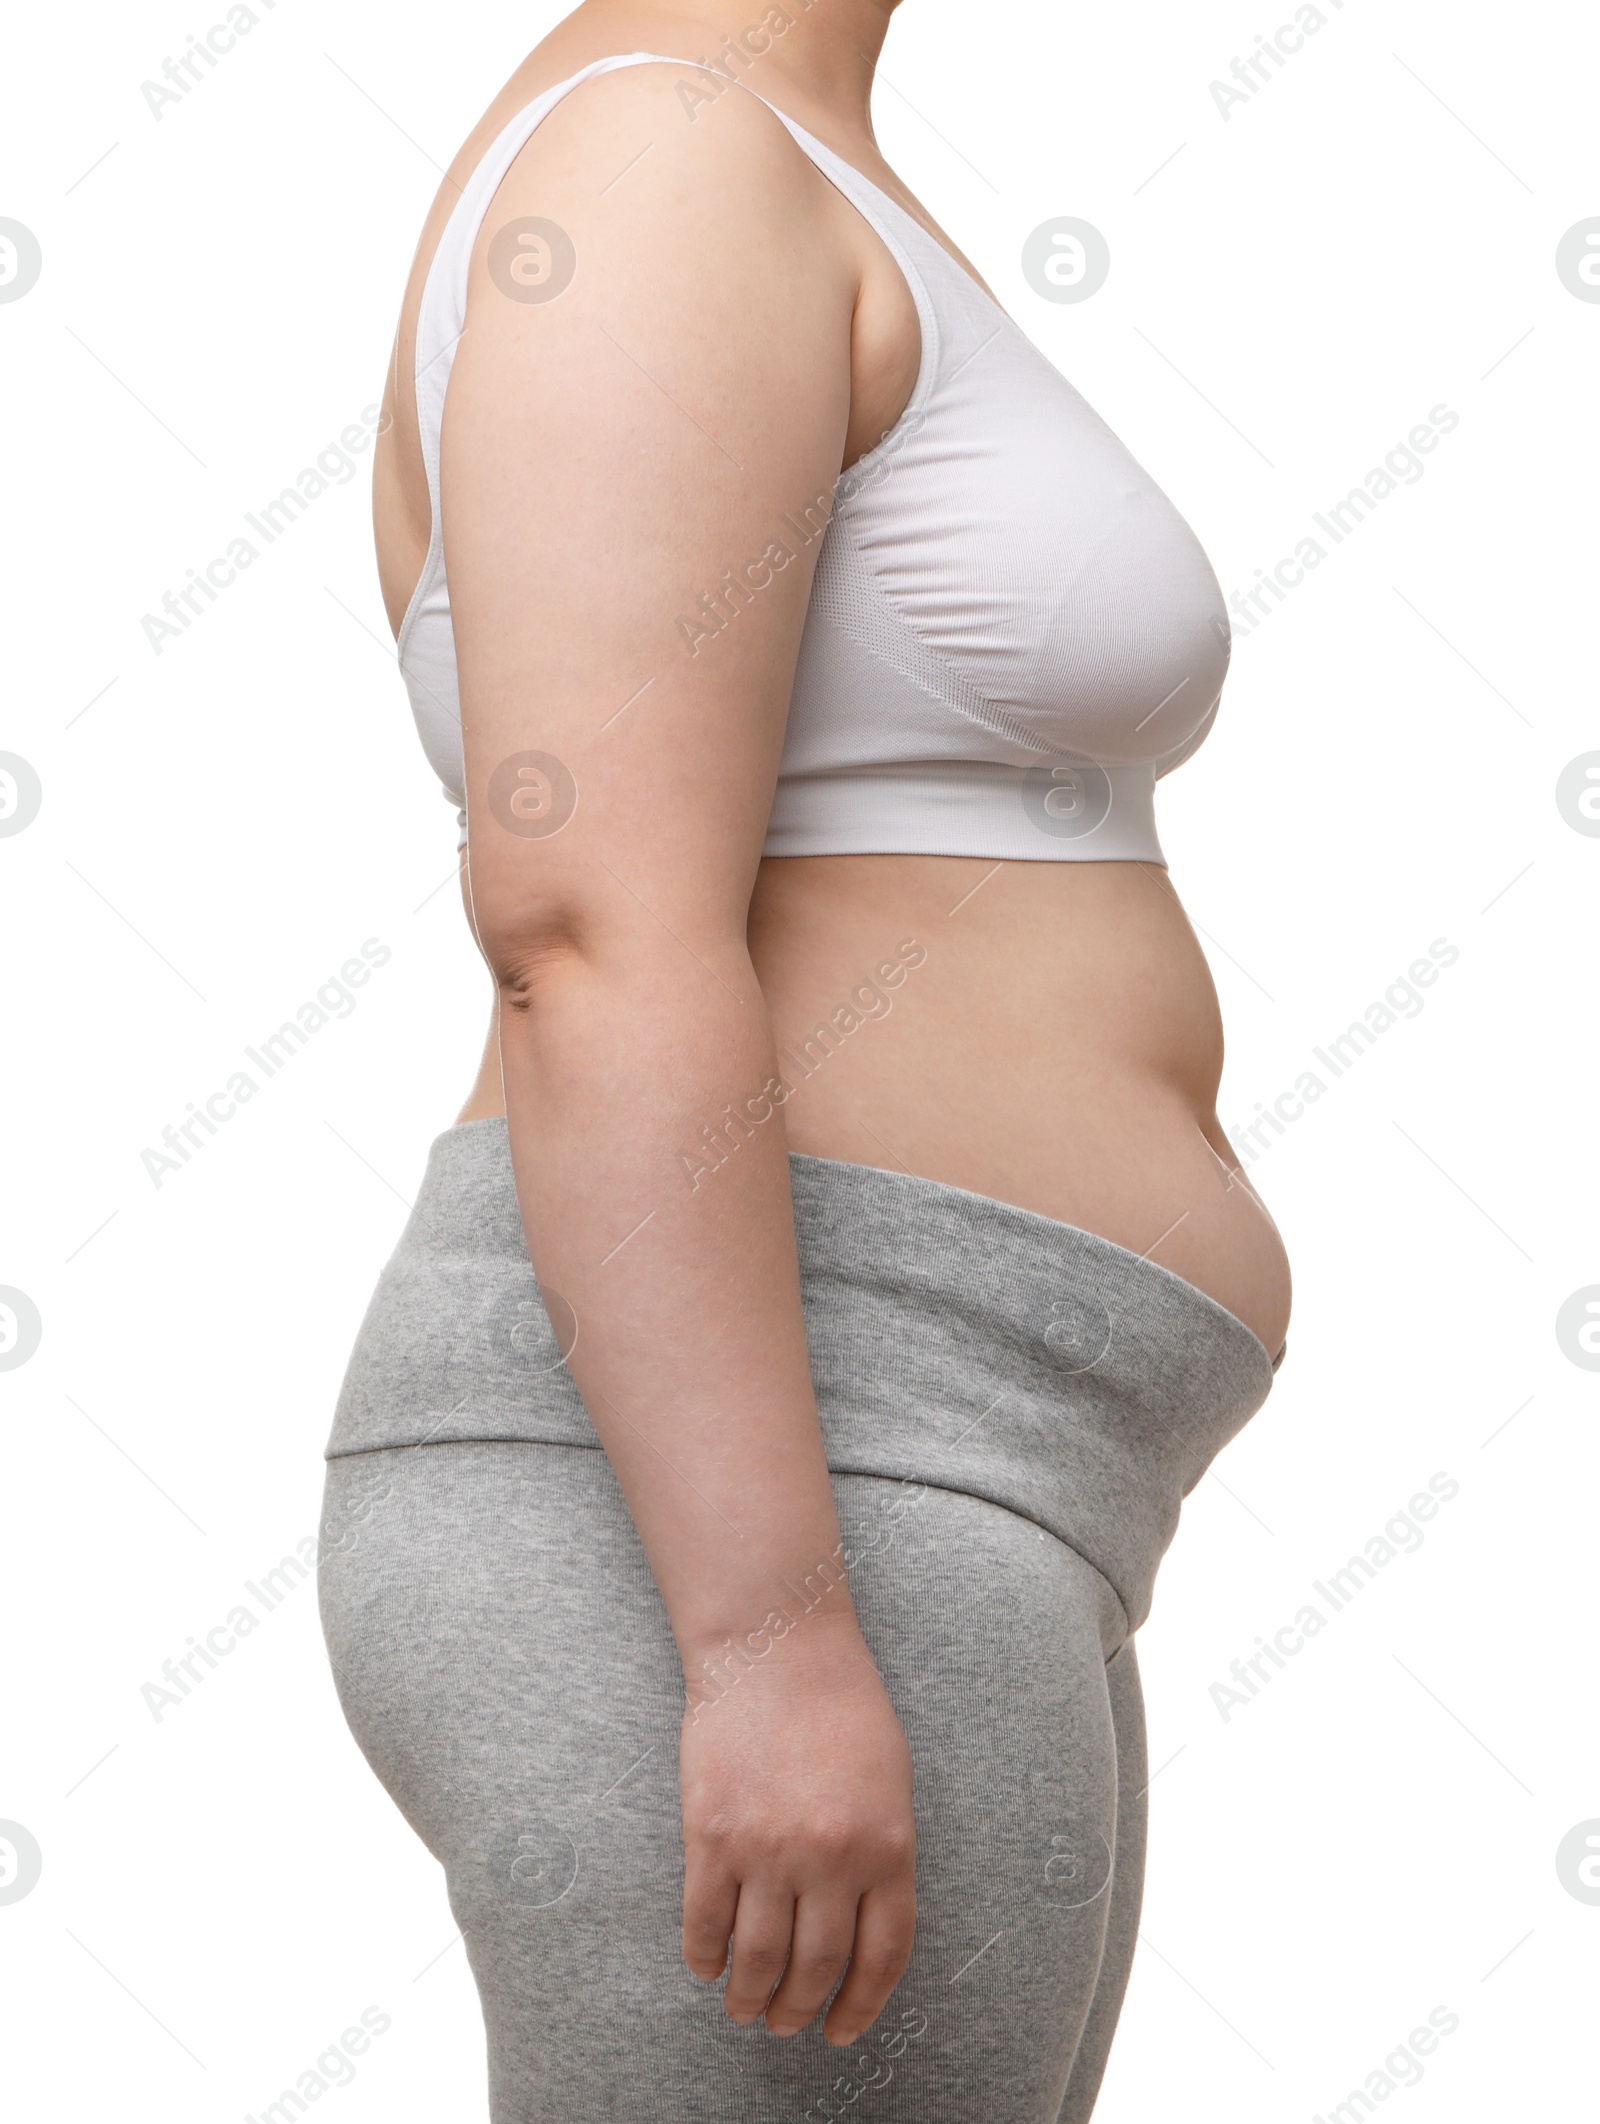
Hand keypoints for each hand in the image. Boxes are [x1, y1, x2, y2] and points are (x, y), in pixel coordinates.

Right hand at [678, 1614, 916, 2045]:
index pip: (882, 1957)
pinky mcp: (712, 1836)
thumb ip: (883, 1855)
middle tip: (785, 2023)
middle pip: (817, 1969)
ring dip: (750, 1997)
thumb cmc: (839, 1704)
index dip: (861, 2006)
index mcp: (888, 1846)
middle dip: (799, 2011)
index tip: (843, 2030)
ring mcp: (769, 1849)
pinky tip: (706, 1966)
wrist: (775, 1646)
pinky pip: (705, 1922)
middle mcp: (832, 1858)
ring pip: (758, 1959)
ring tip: (745, 2008)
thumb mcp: (891, 1781)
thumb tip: (861, 1929)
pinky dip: (704, 1957)